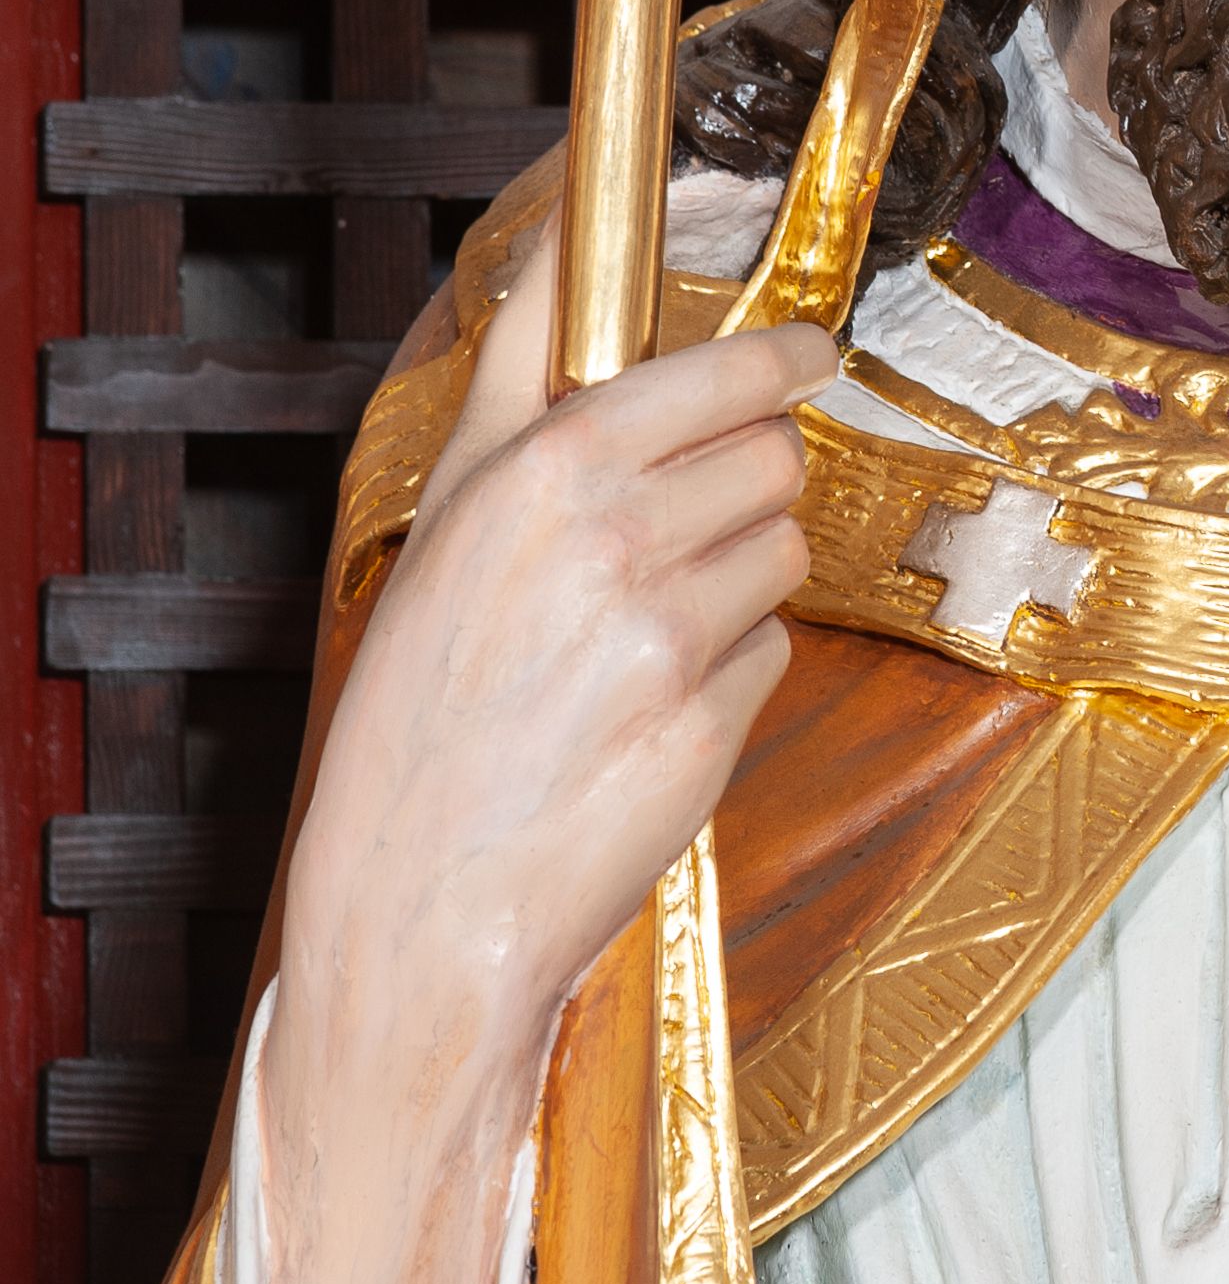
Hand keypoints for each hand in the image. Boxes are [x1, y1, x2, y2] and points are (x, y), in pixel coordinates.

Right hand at [259, 222, 836, 1283]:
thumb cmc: (398, 811)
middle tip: (694, 542)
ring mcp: (652, 650)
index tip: (774, 319)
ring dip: (740, 602)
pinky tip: (647, 758)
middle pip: (755, 438)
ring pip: (776, 561)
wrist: (396, 991)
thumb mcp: (422, 608)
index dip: (735, 335)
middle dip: (751, 472)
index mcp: (495, 507)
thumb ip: (503, 451)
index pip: (663, 347)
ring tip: (634, 685)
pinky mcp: (703, 742)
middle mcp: (579, 556)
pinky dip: (734, 698)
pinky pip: (770, 672)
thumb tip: (561, 291)